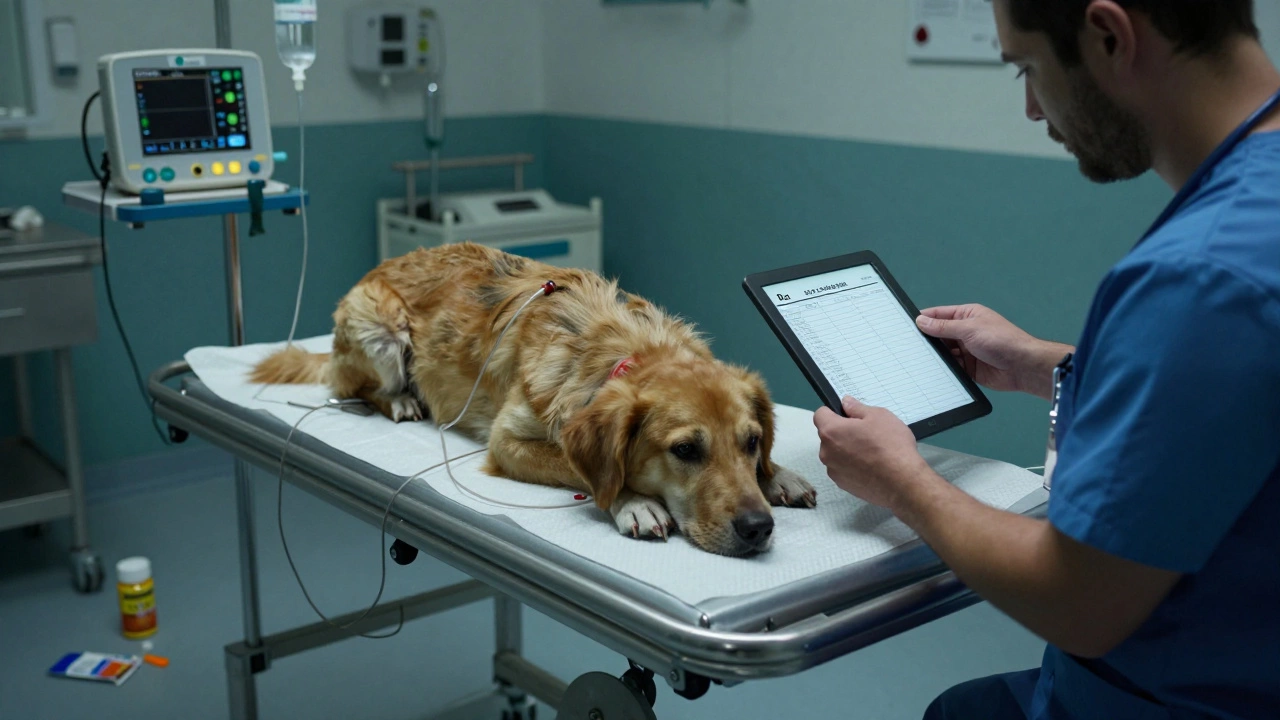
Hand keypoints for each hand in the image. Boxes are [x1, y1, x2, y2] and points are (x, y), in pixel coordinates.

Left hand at [813, 396, 930, 510]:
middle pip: (828, 435)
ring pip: (836, 454)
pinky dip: (852, 467)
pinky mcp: (842, 485)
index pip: (820, 414)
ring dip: (847, 450)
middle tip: (866, 434)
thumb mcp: (879, 416)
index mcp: (831, 431)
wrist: (902, 483)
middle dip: (842, 432)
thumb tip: (845, 402)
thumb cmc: (890, 445)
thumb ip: (857, 408)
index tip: (850, 416)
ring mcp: (833, 471)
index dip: (834, 412)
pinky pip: (843, 469)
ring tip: (871, 453)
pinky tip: (872, 468)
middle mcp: (826, 452)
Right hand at [916, 304, 1070, 399]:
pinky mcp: (968, 368)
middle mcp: (965, 332)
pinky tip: (930, 371)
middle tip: (906, 345)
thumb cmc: (1002, 340)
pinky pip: (950, 368)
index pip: (939, 315)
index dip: (923, 319)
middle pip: (939, 335)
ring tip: (915, 359)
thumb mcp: (969, 329)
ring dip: (934, 356)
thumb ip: (943, 327)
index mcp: (967, 316)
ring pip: (943, 352)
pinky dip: (942, 369)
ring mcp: (966, 351)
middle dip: (926, 340)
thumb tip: (921, 321)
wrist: (1022, 366)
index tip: (906, 326)